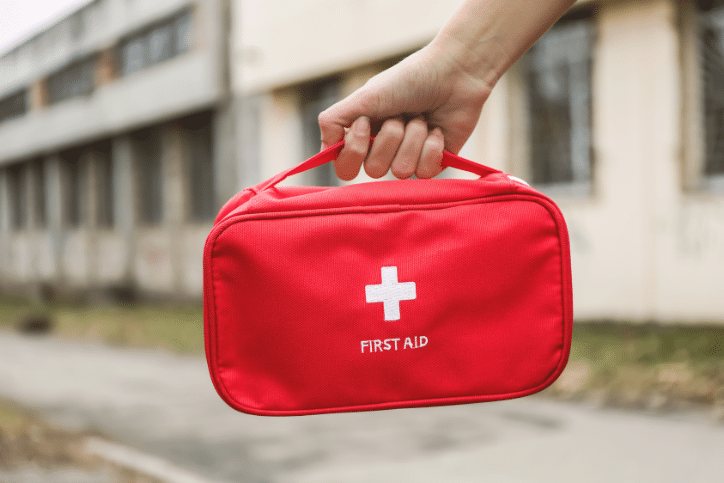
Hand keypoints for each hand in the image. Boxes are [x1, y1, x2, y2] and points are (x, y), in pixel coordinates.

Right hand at [318, 41, 492, 180]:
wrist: (454, 73)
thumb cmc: (409, 80)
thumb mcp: (364, 96)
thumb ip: (333, 122)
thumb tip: (324, 152)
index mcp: (363, 135)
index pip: (345, 167)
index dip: (354, 150)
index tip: (365, 123)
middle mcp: (383, 150)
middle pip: (373, 170)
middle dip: (390, 138)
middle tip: (401, 115)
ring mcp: (409, 158)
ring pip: (400, 171)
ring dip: (412, 138)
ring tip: (421, 118)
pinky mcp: (433, 163)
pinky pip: (424, 172)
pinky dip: (431, 146)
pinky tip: (437, 129)